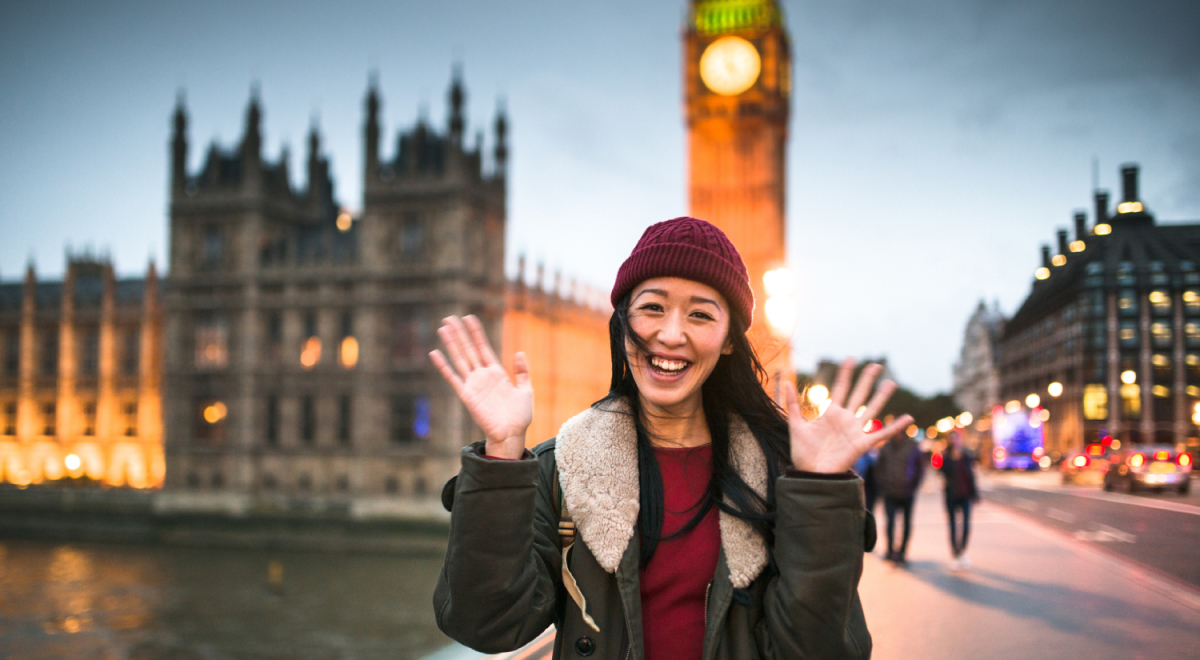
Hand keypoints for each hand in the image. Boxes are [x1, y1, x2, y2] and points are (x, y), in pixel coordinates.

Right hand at [429, 315, 532, 459]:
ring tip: (443, 328)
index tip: (469, 318)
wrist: (512, 434)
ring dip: (451, 343)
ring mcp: (473, 385)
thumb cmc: (520, 416)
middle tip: (449, 317)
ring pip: (460, 358)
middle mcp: (482, 376)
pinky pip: (452, 377)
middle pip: (468, 349)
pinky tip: (434, 353)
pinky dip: (443, 366)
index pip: (483, 347)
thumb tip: (519, 352)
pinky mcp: (467, 395)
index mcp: (496, 373)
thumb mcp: (526, 390)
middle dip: (460, 333)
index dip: (476, 333)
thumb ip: (522, 371)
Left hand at [782, 358, 913, 473]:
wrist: (810, 473)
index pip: (840, 387)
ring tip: (891, 383)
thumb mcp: (795, 425)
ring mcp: (855, 431)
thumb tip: (786, 382)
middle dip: (867, 379)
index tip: (850, 359)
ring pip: (871, 409)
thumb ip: (792, 404)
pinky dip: (895, 427)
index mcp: (831, 412)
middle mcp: (846, 419)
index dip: (845, 373)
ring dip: (882, 396)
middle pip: (859, 394)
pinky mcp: (862, 445)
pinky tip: (907, 418)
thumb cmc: (803, 452)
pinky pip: (881, 434)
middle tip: (876, 364)